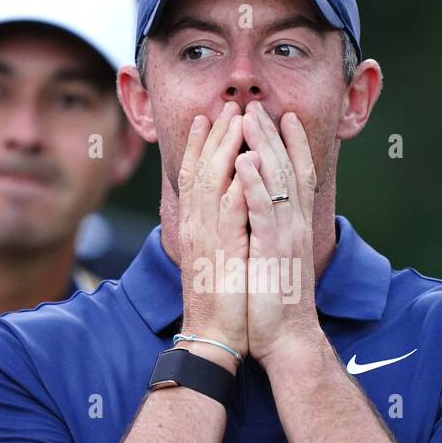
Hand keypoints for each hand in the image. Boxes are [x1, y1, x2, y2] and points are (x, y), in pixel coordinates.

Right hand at [177, 100, 248, 371]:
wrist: (214, 337)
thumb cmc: (219, 301)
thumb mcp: (217, 257)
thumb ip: (218, 229)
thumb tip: (227, 205)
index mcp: (195, 227)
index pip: (194, 177)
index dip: (200, 144)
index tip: (210, 117)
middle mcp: (196, 227)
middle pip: (200, 170)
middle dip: (214, 135)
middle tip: (227, 105)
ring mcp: (207, 239)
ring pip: (213, 183)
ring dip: (225, 149)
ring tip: (237, 120)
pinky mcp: (223, 253)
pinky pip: (229, 212)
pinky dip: (238, 184)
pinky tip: (247, 162)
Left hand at [236, 101, 321, 369]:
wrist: (286, 338)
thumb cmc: (275, 301)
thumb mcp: (272, 257)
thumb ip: (271, 231)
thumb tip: (261, 212)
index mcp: (293, 225)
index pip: (295, 174)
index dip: (290, 143)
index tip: (280, 115)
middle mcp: (294, 224)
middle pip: (287, 168)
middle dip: (273, 134)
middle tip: (258, 104)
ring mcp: (286, 236)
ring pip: (277, 182)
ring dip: (265, 147)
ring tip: (250, 118)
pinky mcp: (274, 252)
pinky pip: (264, 212)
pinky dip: (255, 186)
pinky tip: (245, 162)